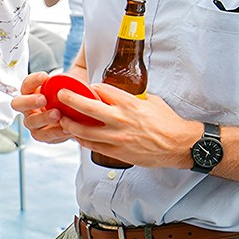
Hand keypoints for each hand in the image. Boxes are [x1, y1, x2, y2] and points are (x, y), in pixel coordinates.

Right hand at [11, 71, 77, 144]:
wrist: (79, 115)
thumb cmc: (71, 98)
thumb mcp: (71, 83)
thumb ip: (75, 69)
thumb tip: (86, 50)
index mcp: (32, 92)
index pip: (26, 84)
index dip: (33, 80)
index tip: (45, 76)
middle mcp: (28, 107)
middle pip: (18, 104)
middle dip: (29, 101)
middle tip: (43, 99)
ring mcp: (34, 122)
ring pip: (30, 122)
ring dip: (43, 118)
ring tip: (58, 114)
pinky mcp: (42, 135)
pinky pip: (43, 136)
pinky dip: (54, 132)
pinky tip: (65, 127)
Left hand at [53, 85, 196, 168]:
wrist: (178, 144)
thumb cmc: (167, 122)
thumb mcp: (151, 102)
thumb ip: (132, 98)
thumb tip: (118, 95)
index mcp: (129, 103)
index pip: (101, 90)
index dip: (91, 87)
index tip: (85, 87)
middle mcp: (120, 119)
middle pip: (86, 107)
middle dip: (70, 99)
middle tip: (60, 96)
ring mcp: (117, 137)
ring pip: (84, 130)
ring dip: (70, 124)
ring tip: (62, 119)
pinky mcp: (117, 151)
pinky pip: (92, 145)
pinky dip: (82, 140)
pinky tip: (76, 135)